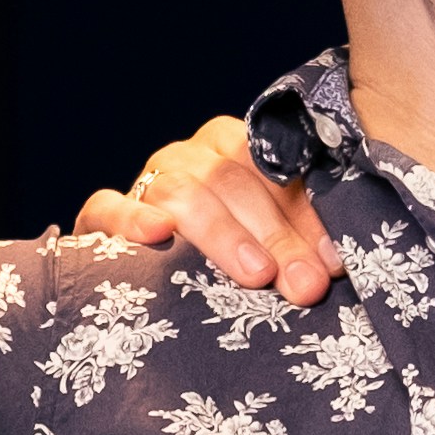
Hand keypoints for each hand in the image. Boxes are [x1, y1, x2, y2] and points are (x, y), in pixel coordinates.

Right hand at [73, 117, 336, 301]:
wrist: (147, 276)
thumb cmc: (225, 260)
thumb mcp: (266, 246)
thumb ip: (296, 246)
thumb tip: (329, 269)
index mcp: (239, 151)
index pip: (278, 169)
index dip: (306, 216)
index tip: (331, 262)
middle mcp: (194, 157)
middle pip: (236, 181)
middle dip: (276, 235)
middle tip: (304, 283)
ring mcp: (149, 180)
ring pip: (184, 191)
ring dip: (224, 233)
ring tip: (257, 274)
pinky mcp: (102, 215)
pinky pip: (109, 206)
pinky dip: (132, 218)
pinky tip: (158, 234)